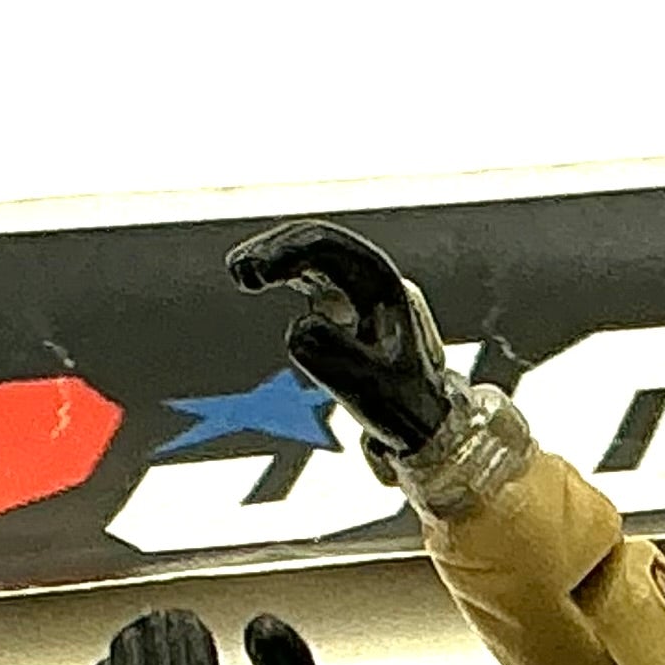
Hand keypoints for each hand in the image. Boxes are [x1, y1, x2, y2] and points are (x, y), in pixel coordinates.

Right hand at [226, 220, 461, 455]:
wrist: (425, 421)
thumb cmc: (404, 406)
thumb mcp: (369, 388)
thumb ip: (331, 356)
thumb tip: (297, 326)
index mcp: (384, 288)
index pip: (331, 249)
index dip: (289, 252)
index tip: (257, 274)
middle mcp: (370, 281)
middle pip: (318, 243)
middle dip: (276, 249)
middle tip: (239, 270)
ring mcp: (356, 291)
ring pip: (311, 256)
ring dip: (274, 257)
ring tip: (239, 272)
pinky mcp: (343, 308)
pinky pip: (309, 277)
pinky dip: (282, 274)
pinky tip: (256, 280)